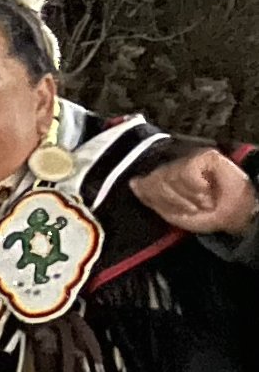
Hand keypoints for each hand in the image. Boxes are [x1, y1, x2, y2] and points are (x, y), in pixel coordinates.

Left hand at [139, 145, 255, 236]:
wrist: (238, 216)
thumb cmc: (208, 216)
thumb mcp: (174, 214)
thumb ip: (152, 199)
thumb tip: (133, 182)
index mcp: (163, 180)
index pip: (144, 185)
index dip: (155, 200)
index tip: (177, 211)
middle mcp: (173, 167)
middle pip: (155, 183)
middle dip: (174, 202)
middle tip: (194, 208)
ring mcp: (189, 159)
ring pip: (170, 178)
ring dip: (188, 197)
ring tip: (204, 201)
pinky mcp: (205, 156)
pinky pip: (187, 174)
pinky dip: (198, 188)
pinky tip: (208, 191)